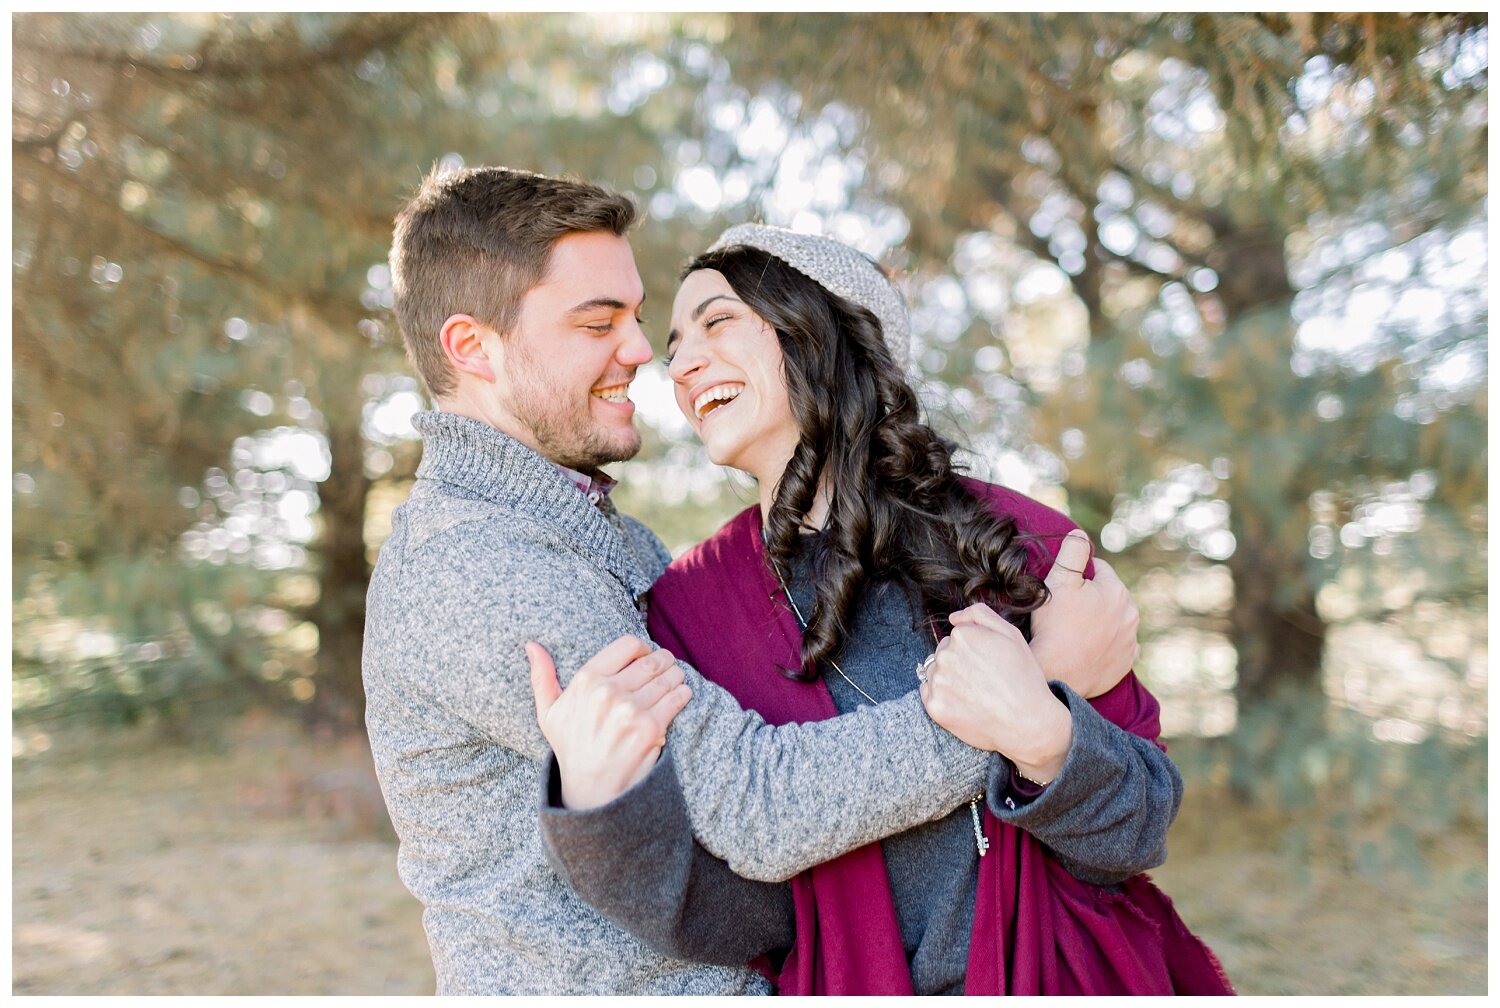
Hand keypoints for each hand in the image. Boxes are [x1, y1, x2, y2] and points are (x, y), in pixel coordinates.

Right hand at [528, 635, 691, 808]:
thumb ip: (542, 677)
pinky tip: (680, 695)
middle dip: (664, 661)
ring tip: (675, 680)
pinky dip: (683, 694)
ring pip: (668, 677)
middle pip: (652, 660)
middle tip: (667, 667)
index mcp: (586, 681)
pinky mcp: (651, 728)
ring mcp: (630, 710)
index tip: (646, 656)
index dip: (643, 647)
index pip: (628, 644)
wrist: (591, 790)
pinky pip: (677, 698)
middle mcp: (608, 692)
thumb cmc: (571, 748)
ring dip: (676, 676)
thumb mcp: (549, 713)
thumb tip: (531, 644)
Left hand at [919, 603, 1072, 783]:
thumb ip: (980, 615)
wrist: (1028, 723)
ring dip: (948, 680)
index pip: (955, 638)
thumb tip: (952, 618)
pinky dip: (941, 698)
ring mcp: (939, 682)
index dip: (973, 653)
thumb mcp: (1011, 634)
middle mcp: (946, 655)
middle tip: (982, 682)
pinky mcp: (935, 707)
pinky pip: (928, 694)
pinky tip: (963, 704)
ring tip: (974, 694)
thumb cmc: (1023, 677)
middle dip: (958, 664)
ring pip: (934, 673)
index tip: (987, 666)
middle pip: (942, 654)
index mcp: (962, 635)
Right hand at [1029, 530, 1140, 698]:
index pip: (1099, 569)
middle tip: (1066, 611)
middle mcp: (1131, 614)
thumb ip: (1072, 551)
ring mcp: (1130, 640)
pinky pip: (1118, 645)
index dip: (1077, 575)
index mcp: (1117, 591)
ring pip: (1114, 619)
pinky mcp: (1126, 662)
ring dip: (1100, 620)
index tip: (1063, 589)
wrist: (1057, 672)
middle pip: (1109, 594)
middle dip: (1092, 598)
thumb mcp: (1059, 581)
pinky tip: (1088, 647)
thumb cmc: (1055, 626)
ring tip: (1075, 630)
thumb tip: (1080, 534)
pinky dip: (1106, 643)